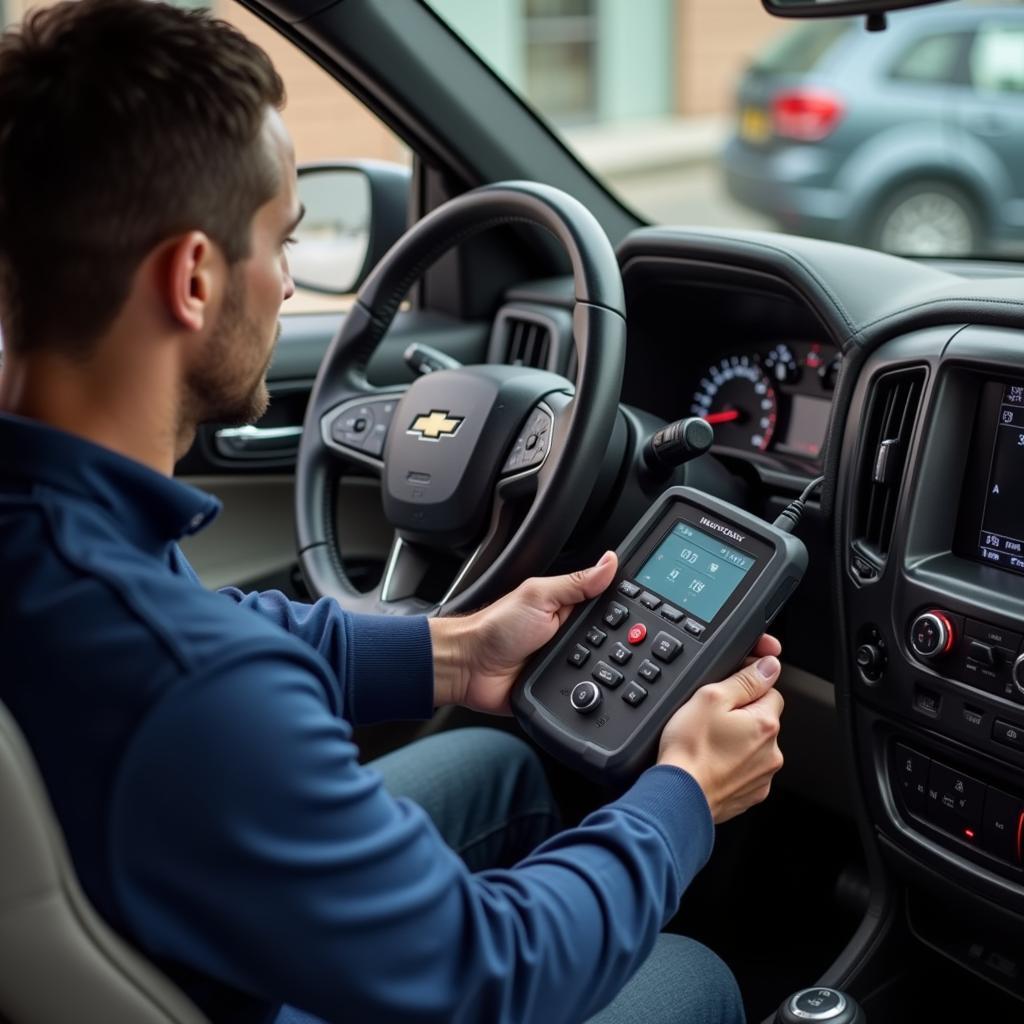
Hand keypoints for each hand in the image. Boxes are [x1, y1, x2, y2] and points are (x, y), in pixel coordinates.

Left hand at [429, 552, 618, 713]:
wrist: (469, 668)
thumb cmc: (495, 628)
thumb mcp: (538, 596)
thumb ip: (575, 583)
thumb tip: (608, 561)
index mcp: (566, 607)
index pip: (605, 604)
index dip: (624, 607)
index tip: (651, 608)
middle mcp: (568, 634)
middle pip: (609, 639)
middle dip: (620, 644)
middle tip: (635, 644)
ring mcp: (565, 662)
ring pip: (601, 668)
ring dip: (606, 670)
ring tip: (618, 669)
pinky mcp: (560, 688)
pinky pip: (585, 690)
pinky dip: (592, 691)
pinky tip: (598, 689)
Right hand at [657, 634, 783, 823]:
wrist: (678, 796)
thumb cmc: (690, 750)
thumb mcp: (710, 697)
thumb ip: (744, 679)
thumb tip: (770, 666)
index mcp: (765, 724)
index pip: (769, 691)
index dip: (744, 688)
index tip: (724, 696)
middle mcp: (772, 752)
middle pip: (761, 720)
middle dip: (740, 717)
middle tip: (710, 722)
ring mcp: (762, 777)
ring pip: (753, 747)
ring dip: (736, 743)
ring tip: (707, 745)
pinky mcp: (750, 794)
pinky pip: (745, 770)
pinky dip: (731, 766)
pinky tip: (710, 763)